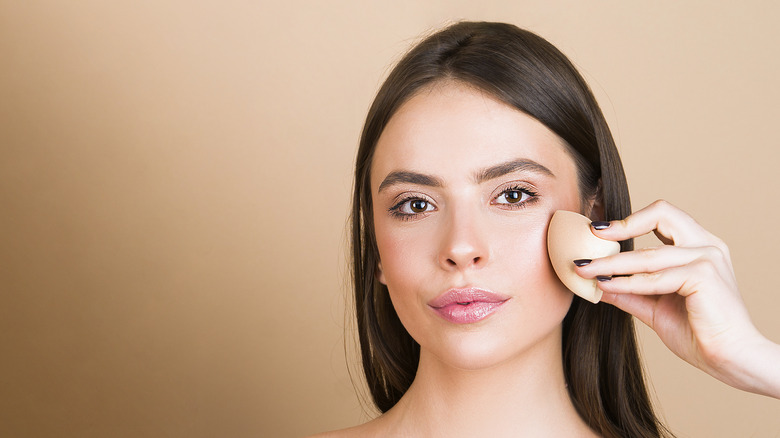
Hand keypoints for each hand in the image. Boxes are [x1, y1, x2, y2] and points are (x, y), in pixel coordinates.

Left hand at [574, 199, 779, 397]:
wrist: (731, 360)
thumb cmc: (699, 334)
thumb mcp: (655, 308)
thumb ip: (630, 292)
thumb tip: (598, 283)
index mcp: (700, 246)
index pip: (663, 217)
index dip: (630, 221)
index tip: (599, 231)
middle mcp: (707, 245)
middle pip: (663, 214)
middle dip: (623, 224)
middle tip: (592, 235)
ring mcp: (707, 258)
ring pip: (647, 255)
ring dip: (610, 263)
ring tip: (584, 269)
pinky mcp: (703, 276)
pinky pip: (653, 278)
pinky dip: (626, 283)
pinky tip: (605, 286)